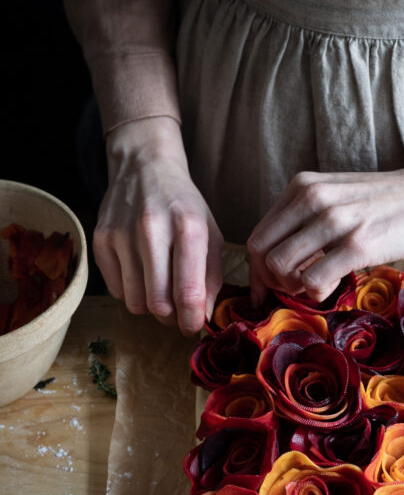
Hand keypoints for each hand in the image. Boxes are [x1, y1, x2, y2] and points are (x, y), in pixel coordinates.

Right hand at [93, 116, 223, 334]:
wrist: (145, 167)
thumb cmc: (183, 205)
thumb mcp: (210, 234)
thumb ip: (211, 277)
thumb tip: (203, 317)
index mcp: (189, 227)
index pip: (188, 292)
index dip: (192, 320)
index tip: (194, 326)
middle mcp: (152, 230)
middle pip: (158, 303)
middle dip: (171, 318)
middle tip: (177, 312)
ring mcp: (122, 234)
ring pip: (134, 302)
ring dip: (149, 307)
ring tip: (159, 288)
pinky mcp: (100, 239)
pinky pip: (115, 290)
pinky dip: (130, 291)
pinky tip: (140, 272)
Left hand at [247, 151, 403, 303]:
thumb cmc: (390, 201)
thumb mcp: (338, 195)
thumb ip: (307, 217)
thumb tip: (280, 256)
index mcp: (303, 186)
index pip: (258, 236)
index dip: (257, 270)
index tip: (267, 288)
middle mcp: (312, 199)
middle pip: (261, 253)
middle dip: (270, 282)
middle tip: (292, 291)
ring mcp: (335, 221)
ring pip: (281, 267)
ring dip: (293, 288)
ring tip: (315, 286)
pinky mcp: (358, 244)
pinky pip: (312, 280)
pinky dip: (315, 293)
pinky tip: (332, 286)